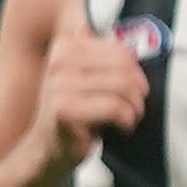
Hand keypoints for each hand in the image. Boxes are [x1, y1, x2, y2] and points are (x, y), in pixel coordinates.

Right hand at [39, 21, 150, 165]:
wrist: (48, 150)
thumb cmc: (75, 113)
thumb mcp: (86, 77)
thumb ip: (103, 56)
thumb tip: (126, 36)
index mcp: (65, 47)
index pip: (120, 50)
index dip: (136, 72)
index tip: (132, 89)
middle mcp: (58, 61)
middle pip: (125, 67)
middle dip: (138, 90)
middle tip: (135, 106)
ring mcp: (59, 85)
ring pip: (123, 86)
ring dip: (135, 107)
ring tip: (129, 117)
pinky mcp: (65, 109)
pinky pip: (116, 107)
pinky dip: (127, 120)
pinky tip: (121, 128)